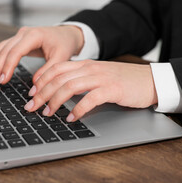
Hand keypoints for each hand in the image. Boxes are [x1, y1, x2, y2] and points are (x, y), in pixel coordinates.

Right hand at [0, 25, 83, 85]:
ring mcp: (19, 35)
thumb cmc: (65, 44)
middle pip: (4, 50)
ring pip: (0, 49)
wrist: (67, 34)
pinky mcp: (17, 40)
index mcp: (34, 35)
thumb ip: (48, 71)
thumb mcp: (61, 58)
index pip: (16, 51)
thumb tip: (34, 85)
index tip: (2, 80)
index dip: (7, 67)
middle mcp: (24, 33)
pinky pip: (3, 49)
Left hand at [24, 60, 157, 121]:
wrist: (150, 80)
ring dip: (55, 101)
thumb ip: (81, 80)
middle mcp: (91, 69)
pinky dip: (78, 109)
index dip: (40, 81)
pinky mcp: (113, 89)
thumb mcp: (99, 76)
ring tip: (48, 113)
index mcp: (85, 64)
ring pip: (70, 86)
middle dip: (41, 94)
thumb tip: (61, 93)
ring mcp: (101, 78)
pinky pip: (90, 99)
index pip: (56, 68)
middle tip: (31, 107)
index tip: (31, 93)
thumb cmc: (124, 81)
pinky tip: (72, 118)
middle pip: (58, 78)